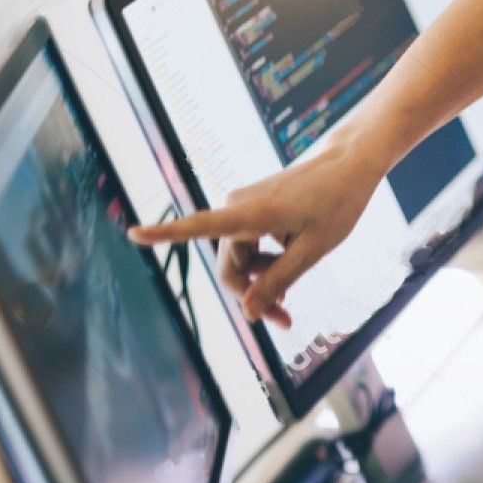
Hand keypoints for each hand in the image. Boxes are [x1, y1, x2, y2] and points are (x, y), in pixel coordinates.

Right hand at [128, 139, 380, 327]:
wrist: (350, 163)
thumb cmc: (337, 202)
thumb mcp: (314, 249)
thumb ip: (279, 281)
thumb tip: (248, 314)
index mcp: (252, 213)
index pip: (200, 225)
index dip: (165, 233)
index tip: (133, 232)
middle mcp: (240, 206)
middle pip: (229, 265)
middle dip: (251, 295)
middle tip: (284, 319)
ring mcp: (246, 204)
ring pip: (241, 257)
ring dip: (261, 280)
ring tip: (290, 298)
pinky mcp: (254, 206)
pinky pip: (250, 243)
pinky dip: (265, 261)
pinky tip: (287, 270)